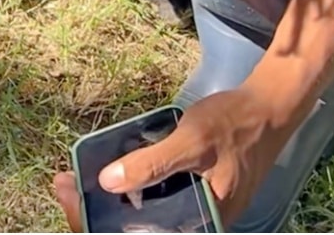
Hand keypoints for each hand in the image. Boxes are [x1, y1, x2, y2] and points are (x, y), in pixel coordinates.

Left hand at [53, 88, 299, 230]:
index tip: (67, 194)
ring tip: (76, 181)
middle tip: (64, 184)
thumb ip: (152, 164)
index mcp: (199, 223)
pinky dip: (129, 192)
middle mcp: (196, 225)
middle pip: (135, 231)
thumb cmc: (234, 124)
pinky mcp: (192, 200)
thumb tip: (108, 182)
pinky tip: (110, 175)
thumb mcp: (191, 141)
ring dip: (108, 203)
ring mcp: (193, 213)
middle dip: (95, 212)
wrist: (270, 110)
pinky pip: (154, 204)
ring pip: (142, 218)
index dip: (95, 220)